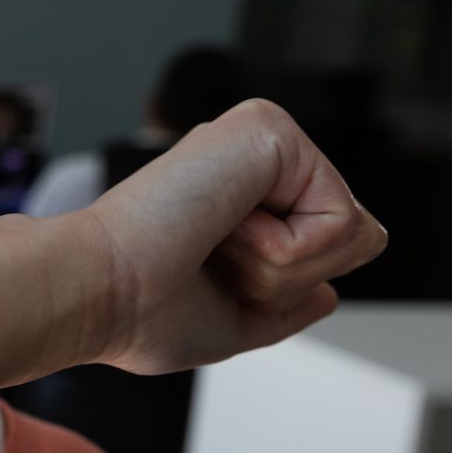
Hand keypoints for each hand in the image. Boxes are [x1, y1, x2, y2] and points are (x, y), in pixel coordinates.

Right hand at [65, 98, 387, 375]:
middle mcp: (248, 166)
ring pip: (354, 232)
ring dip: (283, 269)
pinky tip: (223, 231)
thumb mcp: (228, 324)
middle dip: (292, 282)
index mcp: (233, 204)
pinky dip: (285, 251)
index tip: (203, 282)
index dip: (284, 289)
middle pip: (356, 242)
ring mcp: (258, 142)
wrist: (95, 293)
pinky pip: (340, 218)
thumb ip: (282, 310)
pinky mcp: (267, 128)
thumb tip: (329, 295)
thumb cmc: (137, 313)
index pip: (326, 249)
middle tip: (213, 266)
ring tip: (213, 247)